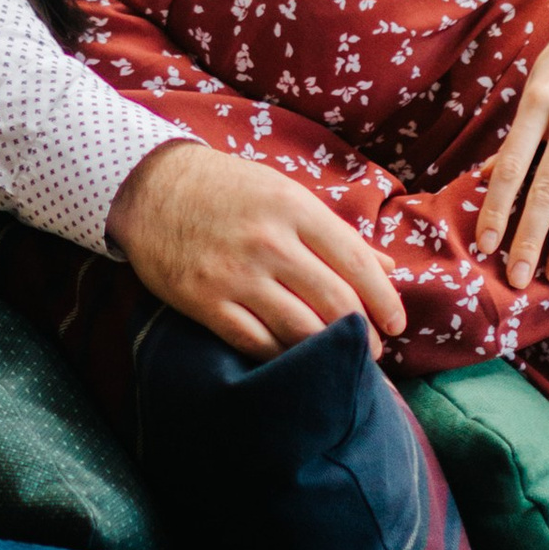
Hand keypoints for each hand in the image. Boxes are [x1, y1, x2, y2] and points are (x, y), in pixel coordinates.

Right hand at [108, 139, 405, 358]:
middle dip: (363, 334)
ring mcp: (235, 274)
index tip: (396, 324)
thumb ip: (335, 232)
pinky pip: (256, 343)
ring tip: (340, 361)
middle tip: (373, 351)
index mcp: (294, 207)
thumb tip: (386, 268)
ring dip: (328, 352)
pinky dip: (282, 357)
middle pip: (335, 302)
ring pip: (300, 329)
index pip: (356, 263)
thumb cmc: (228, 190)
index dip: (384, 300)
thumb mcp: (284, 193)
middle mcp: (268, 241)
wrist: (152, 188)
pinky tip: (295, 361)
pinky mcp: (205, 302)